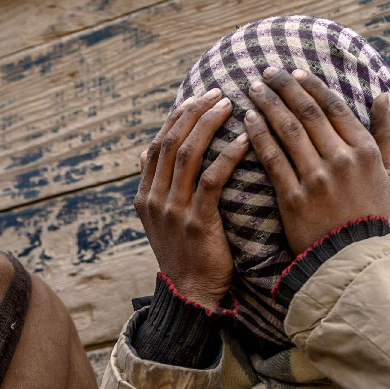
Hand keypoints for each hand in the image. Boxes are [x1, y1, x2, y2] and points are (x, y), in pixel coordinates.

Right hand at [135, 89, 250, 307]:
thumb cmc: (185, 255)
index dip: (177, 117)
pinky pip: (211, 179)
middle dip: (194, 112)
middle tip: (218, 92)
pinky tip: (244, 139)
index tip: (199, 97)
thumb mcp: (160, 221)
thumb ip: (155, 187)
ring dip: (209, 124)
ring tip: (230, 105)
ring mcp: (173, 211)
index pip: (157, 144)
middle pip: (170, 141)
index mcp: (144, 197)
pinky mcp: (196, 222)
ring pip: (187, 154)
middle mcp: (154, 200)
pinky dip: (227, 155)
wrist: (191, 294)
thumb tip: (146, 153)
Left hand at [242, 67, 389, 255]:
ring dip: (268, 105)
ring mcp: (316, 178)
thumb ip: (386, 134)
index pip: (334, 108)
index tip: (295, 73)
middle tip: (267, 73)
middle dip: (285, 88)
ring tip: (252, 90)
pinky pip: (273, 160)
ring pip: (288, 131)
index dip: (312, 86)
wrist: (351, 257)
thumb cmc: (370, 215)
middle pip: (307, 113)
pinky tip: (248, 121)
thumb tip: (381, 96)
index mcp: (364, 151)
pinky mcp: (293, 198)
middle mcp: (341, 160)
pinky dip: (259, 136)